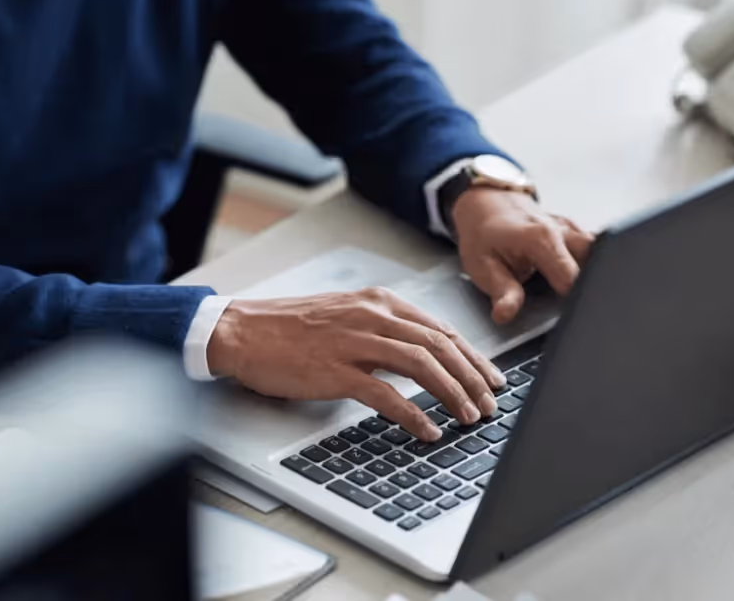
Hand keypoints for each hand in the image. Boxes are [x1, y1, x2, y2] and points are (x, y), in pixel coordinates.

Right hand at [206, 288, 506, 440]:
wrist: (242, 331)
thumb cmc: (291, 327)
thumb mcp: (346, 314)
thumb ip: (384, 329)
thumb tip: (423, 354)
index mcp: (378, 302)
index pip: (440, 328)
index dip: (472, 356)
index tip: (491, 377)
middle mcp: (372, 316)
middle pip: (439, 345)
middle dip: (472, 377)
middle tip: (491, 402)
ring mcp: (354, 342)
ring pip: (421, 365)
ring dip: (452, 393)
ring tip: (469, 417)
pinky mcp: (335, 370)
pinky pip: (385, 395)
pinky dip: (413, 414)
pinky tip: (427, 430)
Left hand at [452, 188, 593, 323]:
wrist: (485, 204)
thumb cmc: (483, 235)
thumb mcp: (483, 267)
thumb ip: (502, 292)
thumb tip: (506, 314)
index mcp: (541, 239)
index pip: (572, 279)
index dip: (573, 302)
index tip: (567, 317)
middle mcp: (562, 231)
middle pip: (596, 263)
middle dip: (591, 288)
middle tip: (577, 308)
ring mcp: (572, 229)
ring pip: (599, 254)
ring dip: (593, 274)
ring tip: (580, 293)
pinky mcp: (575, 232)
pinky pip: (593, 250)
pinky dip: (590, 265)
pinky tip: (579, 278)